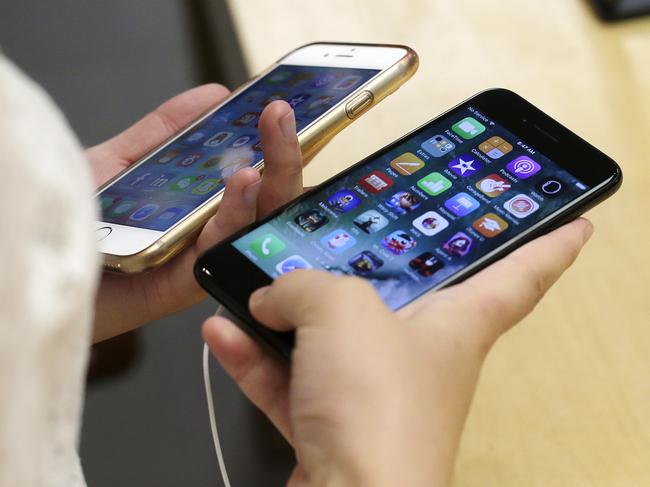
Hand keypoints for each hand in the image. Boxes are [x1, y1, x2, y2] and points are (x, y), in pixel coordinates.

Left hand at [89, 85, 303, 341]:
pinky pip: (219, 248)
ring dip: (271, 180)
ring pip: (255, 224)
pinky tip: (244, 182)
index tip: (281, 108)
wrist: (40, 258)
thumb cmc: (76, 219)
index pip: (254, 174)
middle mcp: (207, 232)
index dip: (273, 143)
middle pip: (265, 199)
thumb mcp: (122, 161)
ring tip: (274, 140)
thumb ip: (164, 131)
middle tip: (282, 113)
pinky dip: (236, 213)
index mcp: (201, 205)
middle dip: (283, 154)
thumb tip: (214, 95)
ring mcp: (199, 258)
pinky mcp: (184, 284)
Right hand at [203, 218, 593, 485]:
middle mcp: (419, 354)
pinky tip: (222, 332)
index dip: (550, 245)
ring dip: (288, 314)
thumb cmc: (376, 402)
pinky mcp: (332, 425)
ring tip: (254, 284)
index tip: (577, 222)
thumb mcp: (343, 311)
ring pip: (333, 339)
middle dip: (385, 266)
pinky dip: (257, 357)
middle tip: (364, 232)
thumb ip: (304, 286)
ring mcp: (372, 392)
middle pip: (410, 298)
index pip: (522, 275)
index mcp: (456, 321)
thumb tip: (272, 298)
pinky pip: (293, 378)